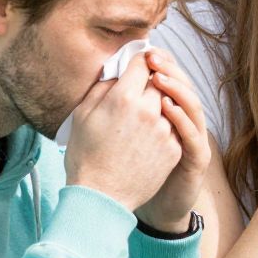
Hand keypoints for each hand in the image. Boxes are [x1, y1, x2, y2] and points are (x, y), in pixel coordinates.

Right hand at [63, 52, 182, 211]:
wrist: (101, 198)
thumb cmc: (85, 157)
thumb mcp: (83, 115)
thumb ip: (103, 87)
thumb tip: (118, 72)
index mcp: (123, 98)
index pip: (142, 61)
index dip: (140, 58)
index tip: (138, 61)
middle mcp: (148, 110)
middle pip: (160, 79)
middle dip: (152, 79)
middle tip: (144, 84)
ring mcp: (164, 130)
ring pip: (169, 102)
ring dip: (160, 102)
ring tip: (146, 112)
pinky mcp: (174, 148)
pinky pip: (174, 125)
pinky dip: (166, 124)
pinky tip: (150, 133)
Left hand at [134, 48, 211, 231]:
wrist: (138, 208)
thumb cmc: (128, 169)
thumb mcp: (124, 133)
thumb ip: (121, 107)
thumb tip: (109, 77)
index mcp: (166, 112)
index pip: (168, 79)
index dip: (158, 63)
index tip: (142, 50)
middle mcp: (183, 122)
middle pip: (183, 86)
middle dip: (169, 69)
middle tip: (152, 58)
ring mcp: (192, 139)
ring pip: (192, 106)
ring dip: (177, 89)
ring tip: (159, 78)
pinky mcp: (196, 158)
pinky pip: (193, 135)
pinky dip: (181, 119)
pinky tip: (167, 108)